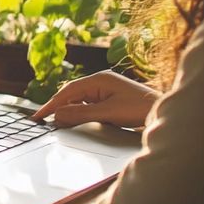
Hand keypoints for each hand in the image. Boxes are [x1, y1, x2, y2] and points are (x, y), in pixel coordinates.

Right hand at [32, 71, 159, 128]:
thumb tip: (58, 115)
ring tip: (56, 123)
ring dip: (69, 111)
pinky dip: (79, 113)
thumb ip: (81, 114)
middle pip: (72, 95)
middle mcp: (100, 82)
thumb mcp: (107, 113)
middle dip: (58, 107)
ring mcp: (105, 91)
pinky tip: (74, 121)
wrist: (164, 113)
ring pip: (79, 101)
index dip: (52, 104)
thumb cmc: (139, 109)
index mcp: (99, 79)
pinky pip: (88, 106)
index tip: (38, 116)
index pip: (68, 91)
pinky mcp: (110, 100)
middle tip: (43, 121)